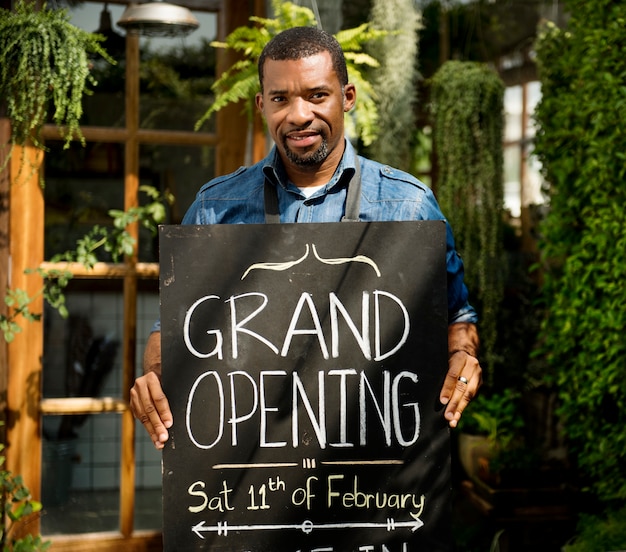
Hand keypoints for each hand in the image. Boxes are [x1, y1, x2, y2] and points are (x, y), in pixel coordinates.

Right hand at [130, 332, 172, 448]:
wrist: (154, 371)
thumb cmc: (168, 377)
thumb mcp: (172, 380)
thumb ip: (176, 390)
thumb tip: (191, 405)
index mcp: (151, 378)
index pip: (159, 397)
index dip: (164, 412)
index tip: (169, 423)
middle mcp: (140, 385)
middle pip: (150, 409)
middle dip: (157, 425)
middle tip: (164, 437)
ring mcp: (134, 395)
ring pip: (143, 416)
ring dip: (152, 431)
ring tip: (160, 442)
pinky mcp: (133, 404)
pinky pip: (141, 419)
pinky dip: (149, 430)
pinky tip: (155, 439)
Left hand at [440, 323, 481, 427]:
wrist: (465, 349)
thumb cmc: (447, 354)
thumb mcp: (442, 357)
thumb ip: (439, 369)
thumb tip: (425, 384)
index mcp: (460, 357)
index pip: (453, 375)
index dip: (447, 389)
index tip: (442, 401)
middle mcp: (472, 366)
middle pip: (462, 387)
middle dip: (454, 404)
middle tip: (448, 417)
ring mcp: (478, 375)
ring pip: (469, 395)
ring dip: (460, 409)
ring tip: (452, 421)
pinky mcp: (479, 383)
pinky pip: (471, 397)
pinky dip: (462, 407)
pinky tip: (456, 417)